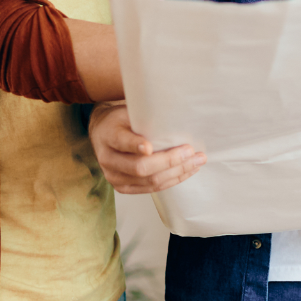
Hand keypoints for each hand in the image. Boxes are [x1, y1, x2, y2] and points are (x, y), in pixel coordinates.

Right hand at [89, 102, 204, 193]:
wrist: (103, 134)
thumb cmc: (121, 120)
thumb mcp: (128, 112)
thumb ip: (145, 118)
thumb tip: (176, 119)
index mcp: (108, 135)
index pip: (121, 141)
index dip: (135, 145)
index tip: (150, 147)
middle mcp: (107, 159)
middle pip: (139, 167)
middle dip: (169, 161)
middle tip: (190, 151)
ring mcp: (114, 177)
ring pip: (150, 181)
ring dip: (177, 172)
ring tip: (196, 161)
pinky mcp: (123, 188)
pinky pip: (152, 188)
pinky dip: (172, 180)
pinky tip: (187, 171)